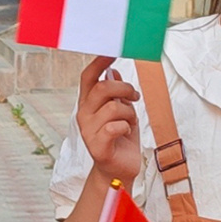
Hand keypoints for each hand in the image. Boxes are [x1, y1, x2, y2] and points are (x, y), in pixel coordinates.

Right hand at [73, 56, 142, 185]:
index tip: (113, 51)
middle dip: (125, 89)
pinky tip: (126, 133)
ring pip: (114, 107)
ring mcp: (88, 131)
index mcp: (88, 104)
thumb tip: (112, 71)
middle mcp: (84, 115)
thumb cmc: (120, 139)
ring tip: (131, 121)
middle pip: (103, 88)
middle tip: (135, 97)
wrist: (119, 170)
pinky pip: (115, 127)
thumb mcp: (122, 111)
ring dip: (129, 112)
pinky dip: (126, 127)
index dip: (100, 62)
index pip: (89, 77)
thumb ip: (116, 94)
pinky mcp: (97, 146)